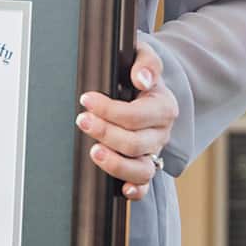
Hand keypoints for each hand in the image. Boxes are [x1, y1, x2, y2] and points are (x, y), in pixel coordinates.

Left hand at [75, 35, 177, 201]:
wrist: (144, 86)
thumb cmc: (138, 71)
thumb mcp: (143, 55)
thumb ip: (146, 62)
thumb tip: (142, 79)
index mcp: (163, 107)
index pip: (136, 115)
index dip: (108, 109)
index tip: (86, 99)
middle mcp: (161, 133)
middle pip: (134, 143)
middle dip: (104, 132)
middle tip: (82, 120)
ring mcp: (154, 152)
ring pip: (141, 170)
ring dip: (115, 164)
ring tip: (94, 151)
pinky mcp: (145, 166)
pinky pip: (144, 186)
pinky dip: (135, 190)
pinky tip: (121, 188)